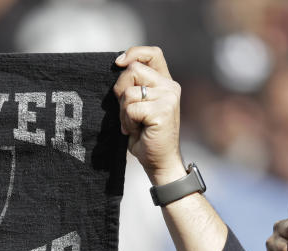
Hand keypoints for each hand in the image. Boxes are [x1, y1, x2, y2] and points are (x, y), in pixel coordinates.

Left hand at [113, 46, 185, 185]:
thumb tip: (117, 66)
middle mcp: (170, 86)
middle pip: (133, 70)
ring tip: (132, 124)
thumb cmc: (146, 135)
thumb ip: (134, 86)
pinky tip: (135, 131)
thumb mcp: (138, 105)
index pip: (152, 54)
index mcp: (165, 82)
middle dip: (120, 90)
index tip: (118, 63)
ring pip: (129, 92)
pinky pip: (131, 108)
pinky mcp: (163, 111)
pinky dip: (126, 122)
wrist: (159, 161)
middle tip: (126, 112)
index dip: (134, 53)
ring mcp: (168, 97)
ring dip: (123, 111)